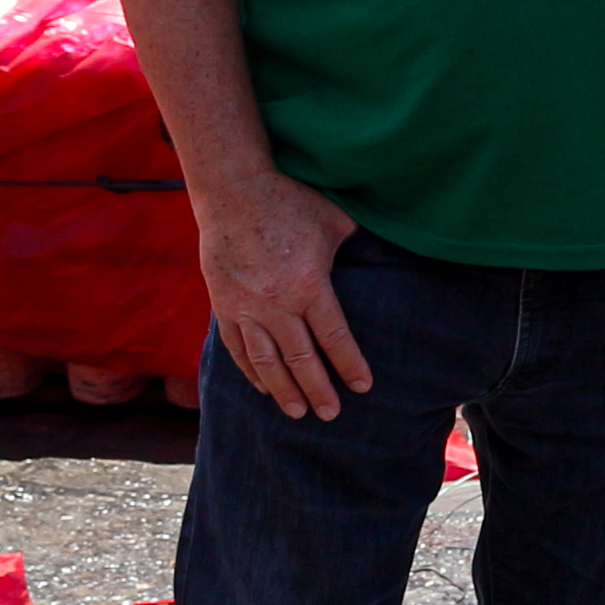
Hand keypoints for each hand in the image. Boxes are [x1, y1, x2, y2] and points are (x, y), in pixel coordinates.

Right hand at [196, 164, 370, 419]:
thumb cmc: (288, 200)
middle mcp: (276, 305)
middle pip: (301, 360)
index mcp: (309, 286)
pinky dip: (250, 371)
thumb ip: (354, 245)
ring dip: (283, 390)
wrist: (232, 190)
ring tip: (297, 413)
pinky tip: (263, 387)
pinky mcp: (224, 304)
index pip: (334, 338)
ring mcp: (246, 308)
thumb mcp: (334, 220)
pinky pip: (237, 348)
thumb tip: (380, 253)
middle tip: (331, 414)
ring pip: (266, 362)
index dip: (350, 365)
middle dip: (318, 390)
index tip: (363, 387)